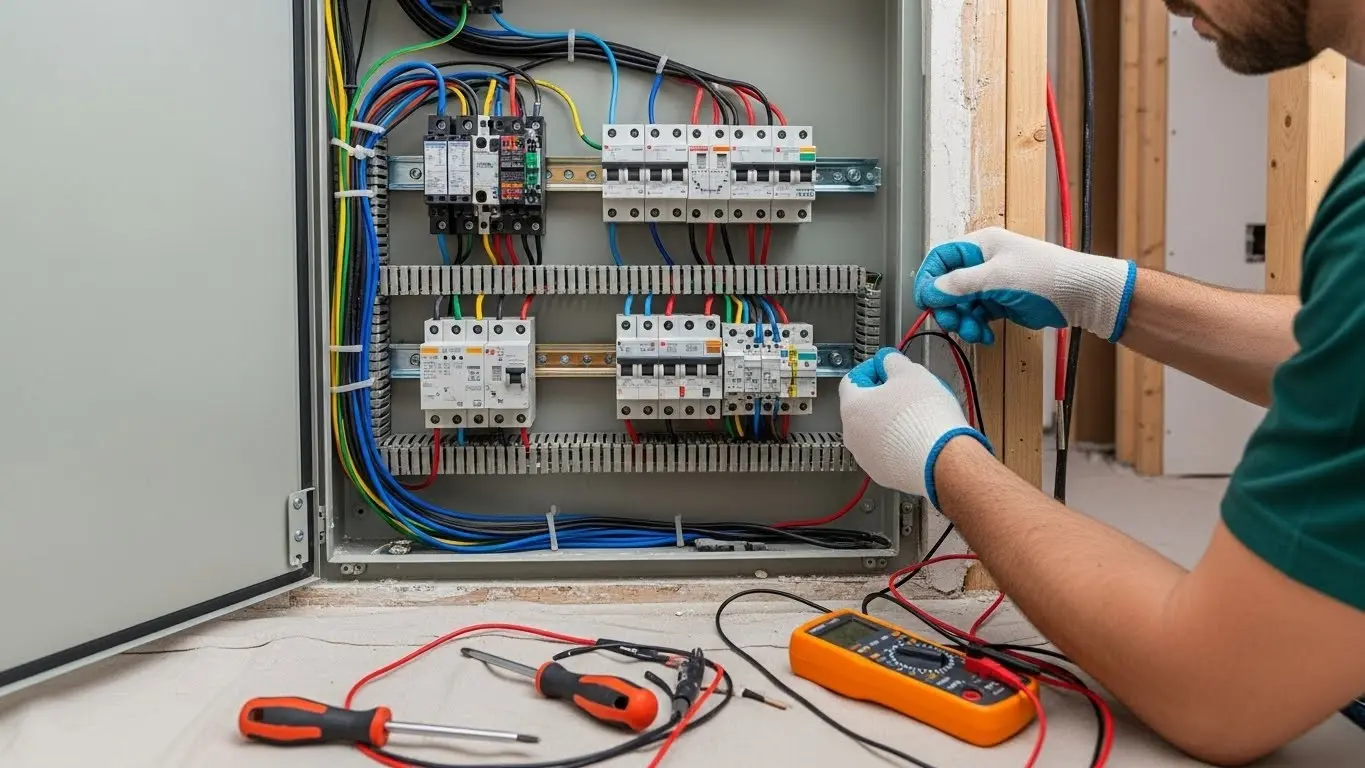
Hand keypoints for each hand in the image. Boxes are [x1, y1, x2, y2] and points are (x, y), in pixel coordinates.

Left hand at [839, 348, 990, 507]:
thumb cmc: (924, 417)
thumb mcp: (910, 373)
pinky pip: (887, 452)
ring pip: (874, 432)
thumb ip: (892, 361)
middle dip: (883, 397)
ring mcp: (866, 458)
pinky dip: (898, 443)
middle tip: (907, 392)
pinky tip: (919, 437)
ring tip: (917, 416)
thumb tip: (886, 360)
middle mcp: (853, 435)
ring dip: (890, 422)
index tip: (888, 369)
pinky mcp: (883, 474)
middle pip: (863, 408)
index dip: (872, 370)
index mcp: (852, 407)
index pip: (852, 380)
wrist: (942, 460)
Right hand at [914, 227, 1137, 344]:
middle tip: (953, 322)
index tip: (926, 301)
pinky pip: (975, 316)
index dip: (930, 279)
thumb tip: (932, 290)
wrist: (1080, 294)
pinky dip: (976, 328)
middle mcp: (982, 263)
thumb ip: (961, 283)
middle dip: (947, 306)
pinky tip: (985, 335)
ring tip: (974, 331)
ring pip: (960, 304)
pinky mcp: (999, 303)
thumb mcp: (998, 276)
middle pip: (947, 285)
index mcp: (980, 245)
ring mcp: (990, 284)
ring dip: (962, 321)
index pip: (941, 258)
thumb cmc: (1047, 274)